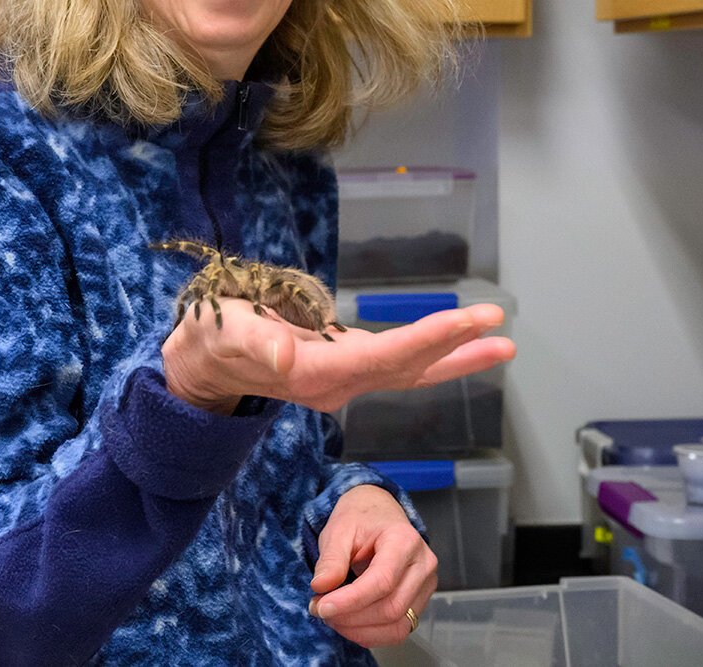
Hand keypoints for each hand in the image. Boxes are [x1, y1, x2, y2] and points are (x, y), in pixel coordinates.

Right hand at [160, 299, 514, 414]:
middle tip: (502, 329)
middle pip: (408, 368)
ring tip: (499, 341)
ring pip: (409, 370)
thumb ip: (257, 341)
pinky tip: (455, 345)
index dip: (430, 338)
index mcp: (316, 372)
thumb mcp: (224, 331)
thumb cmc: (211, 339)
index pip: (385, 355)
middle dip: (456, 348)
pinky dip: (431, 354)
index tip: (469, 321)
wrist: (200, 366)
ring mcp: (342, 379)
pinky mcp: (342, 368)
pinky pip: (397, 365)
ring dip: (455, 357)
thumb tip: (287, 358)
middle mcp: (337, 382)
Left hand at [308, 484, 435, 647]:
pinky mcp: (419, 602)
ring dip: (359, 630)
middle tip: (319, 609)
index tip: (321, 607)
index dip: (350, 600)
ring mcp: (425, 586)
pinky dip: (370, 634)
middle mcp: (423, 565)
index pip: (382, 581)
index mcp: (404, 540)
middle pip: (391, 608)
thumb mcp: (339, 530)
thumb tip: (321, 588)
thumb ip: (331, 559)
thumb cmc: (360, 519)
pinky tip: (348, 623)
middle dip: (350, 617)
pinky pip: (398, 630)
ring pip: (397, 626)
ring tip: (331, 616)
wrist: (378, 513)